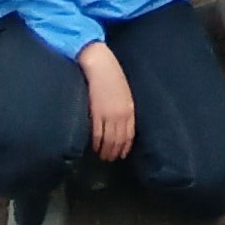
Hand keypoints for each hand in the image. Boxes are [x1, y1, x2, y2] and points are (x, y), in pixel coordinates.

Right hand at [78, 42, 134, 159]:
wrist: (99, 64)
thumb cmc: (111, 74)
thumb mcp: (123, 92)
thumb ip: (123, 106)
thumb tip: (119, 122)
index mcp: (129, 109)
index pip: (129, 134)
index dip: (125, 146)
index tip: (121, 154)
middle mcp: (121, 115)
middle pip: (119, 140)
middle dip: (115, 152)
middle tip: (109, 159)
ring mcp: (109, 115)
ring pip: (109, 140)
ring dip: (105, 151)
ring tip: (101, 156)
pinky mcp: (96, 113)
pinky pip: (97, 134)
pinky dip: (96, 143)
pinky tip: (94, 147)